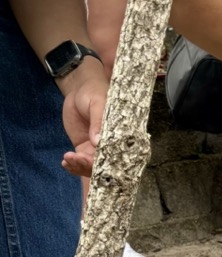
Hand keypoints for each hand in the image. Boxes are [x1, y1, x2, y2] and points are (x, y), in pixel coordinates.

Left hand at [59, 57, 108, 176]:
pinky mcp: (84, 148)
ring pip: (90, 166)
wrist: (79, 89)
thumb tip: (97, 142)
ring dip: (79, 166)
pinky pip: (80, 161)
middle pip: (103, 165)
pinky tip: (65, 162)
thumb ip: (98, 122)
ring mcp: (97, 148)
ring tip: (67, 158)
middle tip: (75, 158)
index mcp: (121, 135)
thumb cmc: (94, 92)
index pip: (116, 155)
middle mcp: (111, 145)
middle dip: (88, 166)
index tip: (89, 158)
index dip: (104, 162)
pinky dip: (73, 165)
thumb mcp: (97, 104)